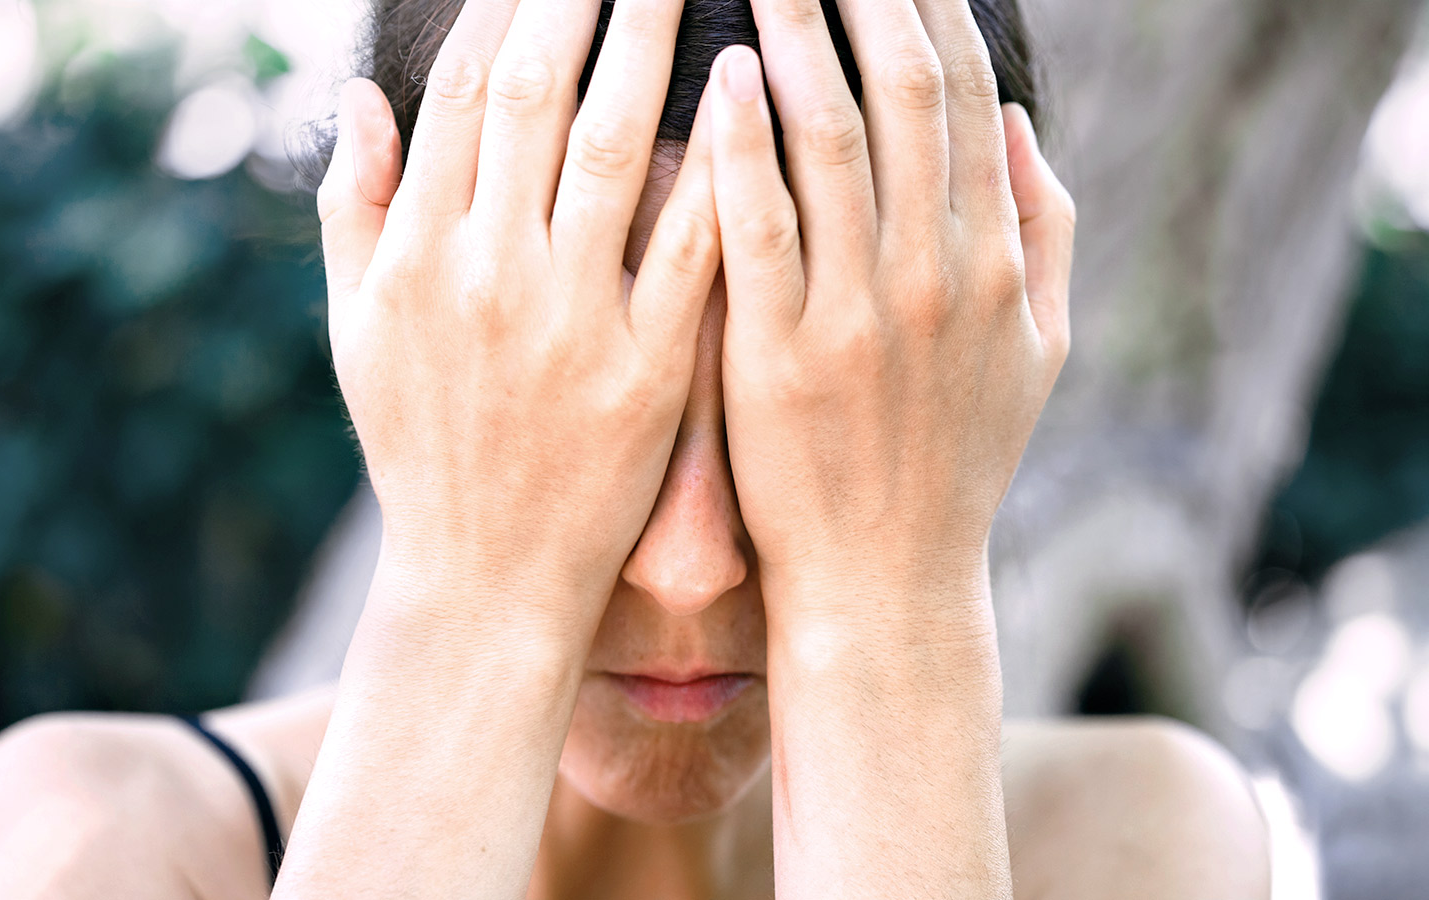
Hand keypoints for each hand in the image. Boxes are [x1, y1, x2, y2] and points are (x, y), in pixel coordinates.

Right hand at [315, 0, 720, 646]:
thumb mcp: (358, 334)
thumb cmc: (422, 451)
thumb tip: (358, 97)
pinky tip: (750, 99)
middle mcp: (485, 274)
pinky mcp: (644, 372)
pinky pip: (687, 251)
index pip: (465, 91)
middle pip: (538, 93)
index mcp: (415, 254)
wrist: (484, 581)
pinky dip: (717, 169)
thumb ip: (354, 210)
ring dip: (651, 48)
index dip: (509, 4)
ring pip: (612, 149)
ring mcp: (568, 322)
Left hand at [709, 0, 1074, 621]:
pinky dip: (745, 147)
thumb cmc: (956, 463)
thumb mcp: (1039, 354)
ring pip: (833, 142)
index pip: (965, 99)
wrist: (887, 580)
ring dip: (799, 38)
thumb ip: (1045, 235)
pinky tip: (724, 76)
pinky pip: (762, 228)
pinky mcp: (780, 357)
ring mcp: (857, 315)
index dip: (933, 7)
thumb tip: (1022, 127)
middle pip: (905, 94)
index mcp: (993, 264)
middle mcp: (935, 275)